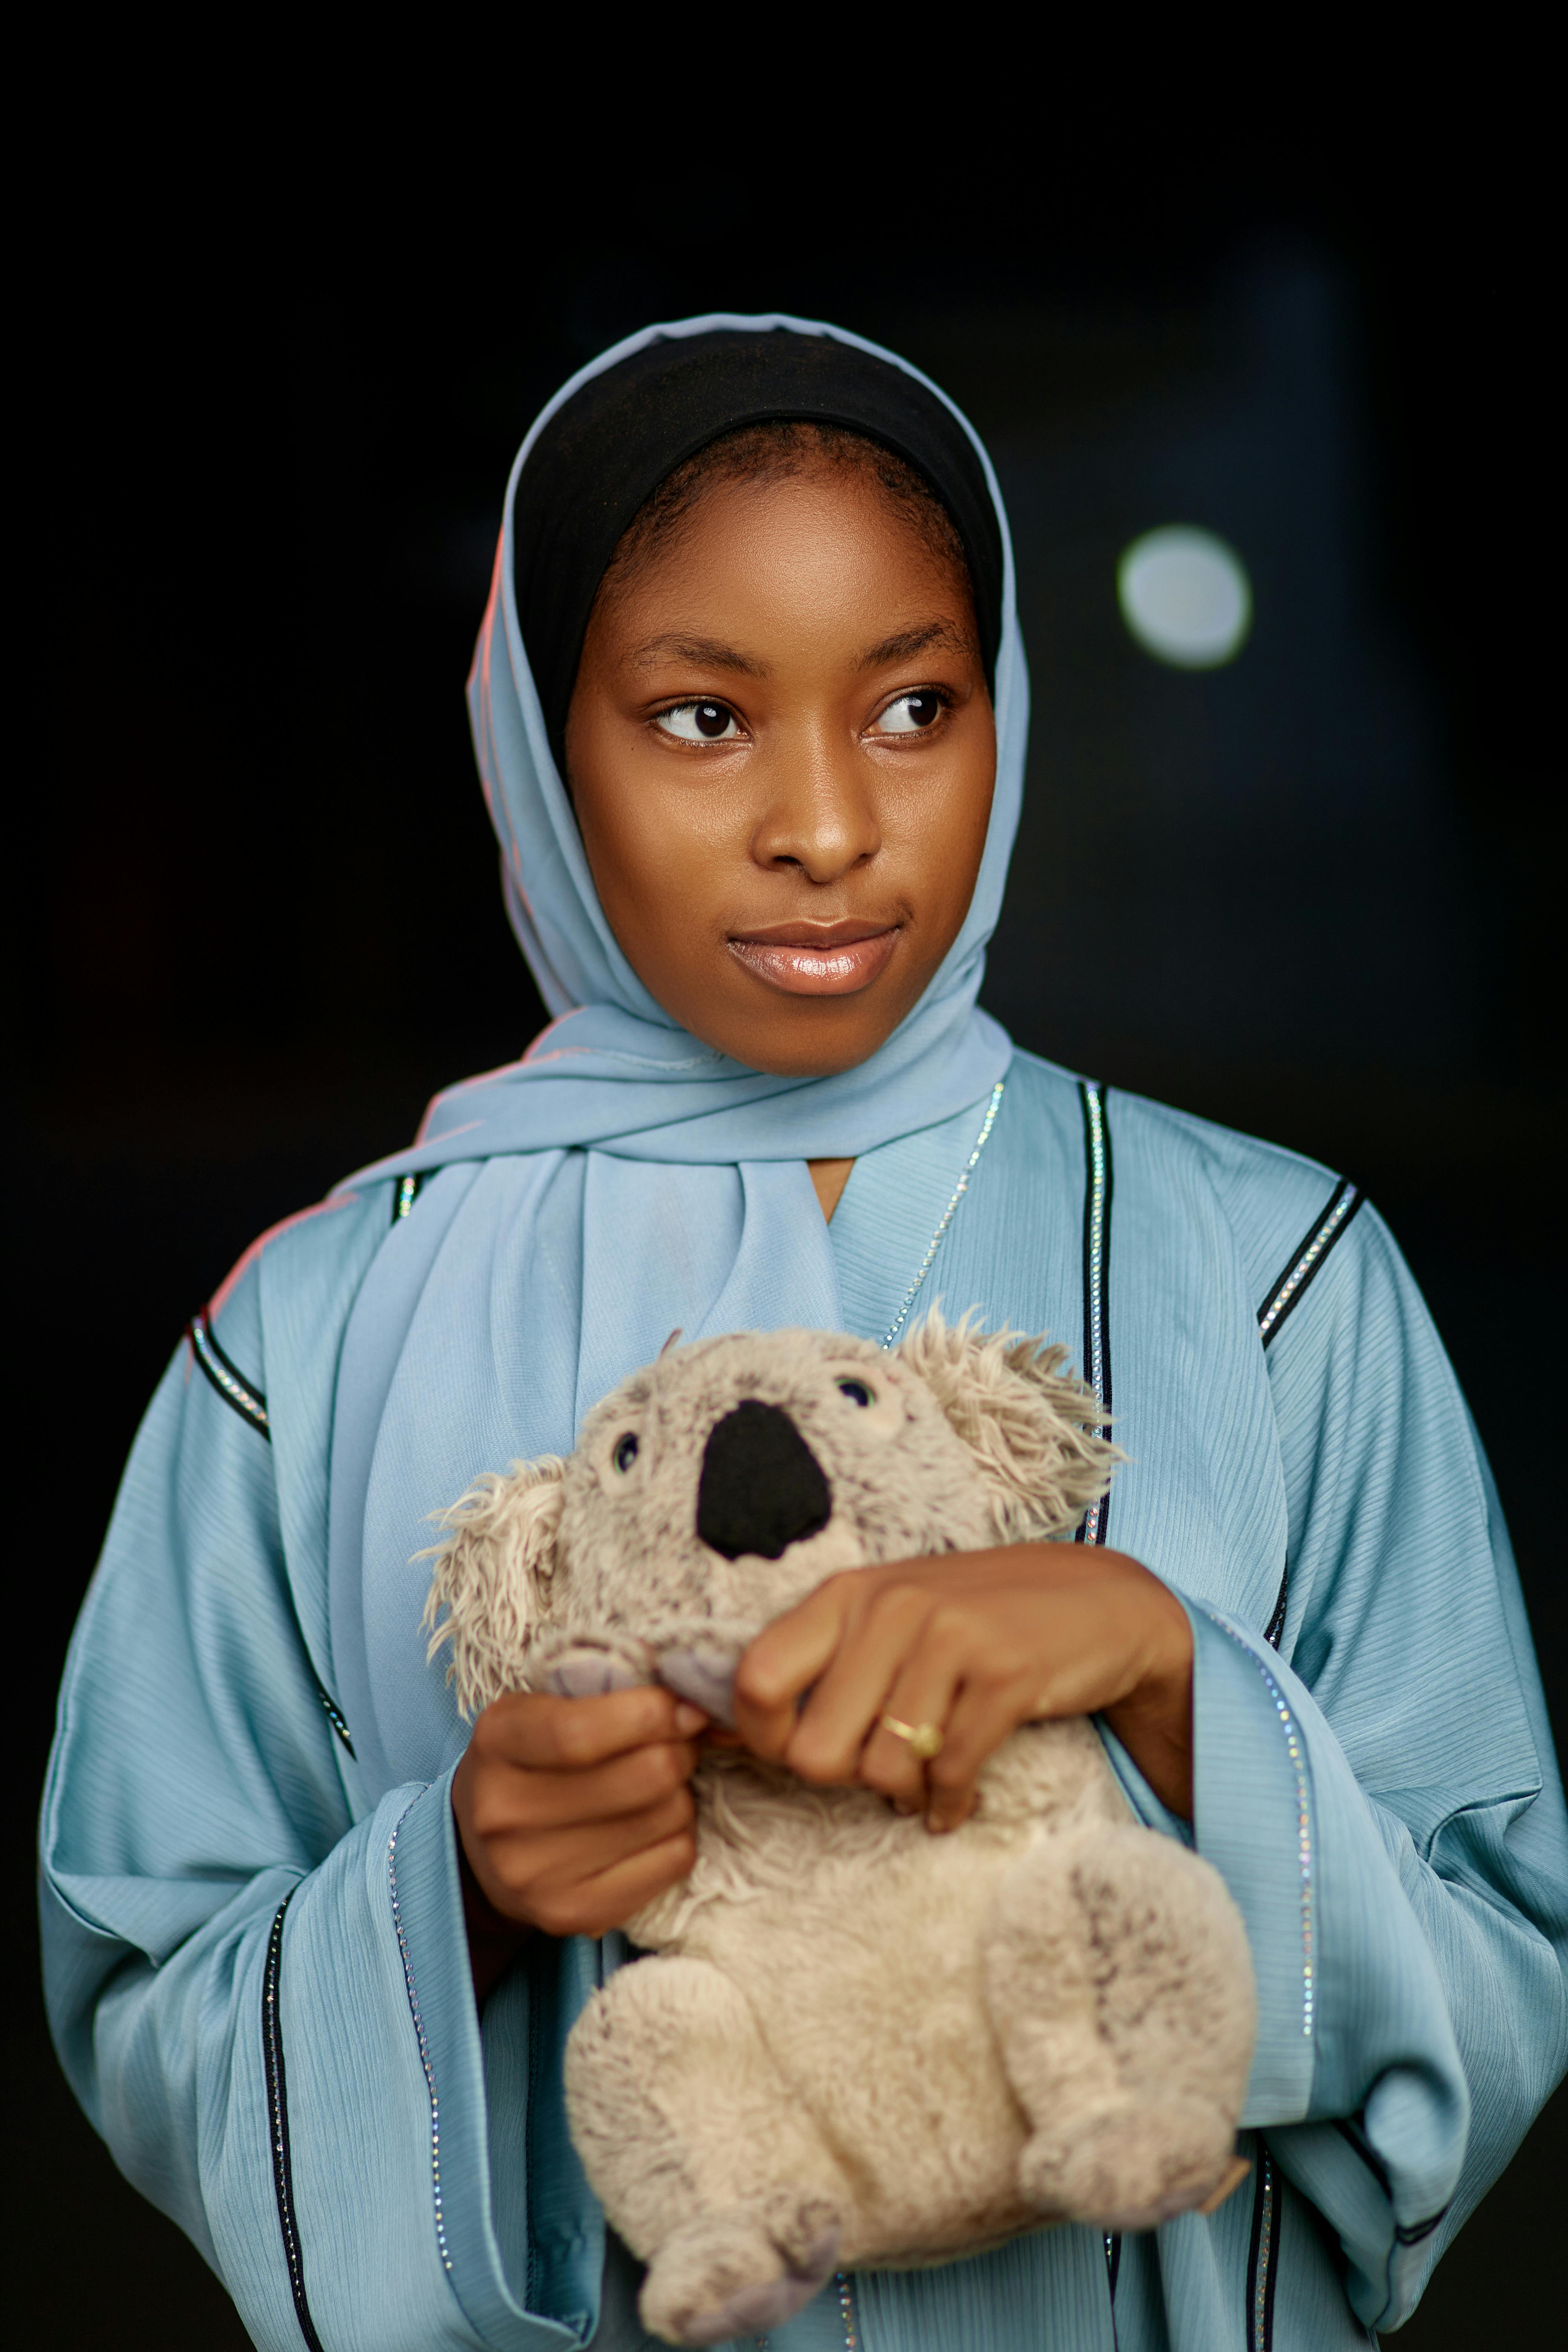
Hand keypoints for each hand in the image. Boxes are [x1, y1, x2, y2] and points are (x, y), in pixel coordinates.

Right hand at [452, 1687, 707, 2001]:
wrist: (482, 1850)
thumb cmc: (532, 1759)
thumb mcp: (546, 1707)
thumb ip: (609, 1694)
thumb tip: (693, 1709)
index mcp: (497, 1742)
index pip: (581, 1732)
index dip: (651, 1715)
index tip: (683, 1706)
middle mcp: (505, 1813)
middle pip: (644, 1775)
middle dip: (680, 1750)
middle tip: (678, 1743)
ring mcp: (535, 1874)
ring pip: (667, 1818)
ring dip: (682, 1793)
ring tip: (660, 1786)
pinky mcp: (571, 1915)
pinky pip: (672, 1861)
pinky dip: (679, 1836)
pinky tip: (654, 1826)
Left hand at [731, 1544, 1192, 1829]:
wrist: (1098, 1601)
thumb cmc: (973, 1619)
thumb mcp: (889, 1615)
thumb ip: (823, 1660)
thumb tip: (734, 1731)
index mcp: (847, 1593)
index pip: (756, 1678)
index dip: (762, 1737)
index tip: (792, 1752)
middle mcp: (890, 1608)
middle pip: (815, 1750)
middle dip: (843, 1778)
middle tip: (874, 1767)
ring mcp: (949, 1639)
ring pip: (884, 1770)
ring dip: (903, 1793)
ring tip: (922, 1778)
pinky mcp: (1005, 1677)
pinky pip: (951, 1775)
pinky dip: (949, 1804)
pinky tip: (955, 1800)